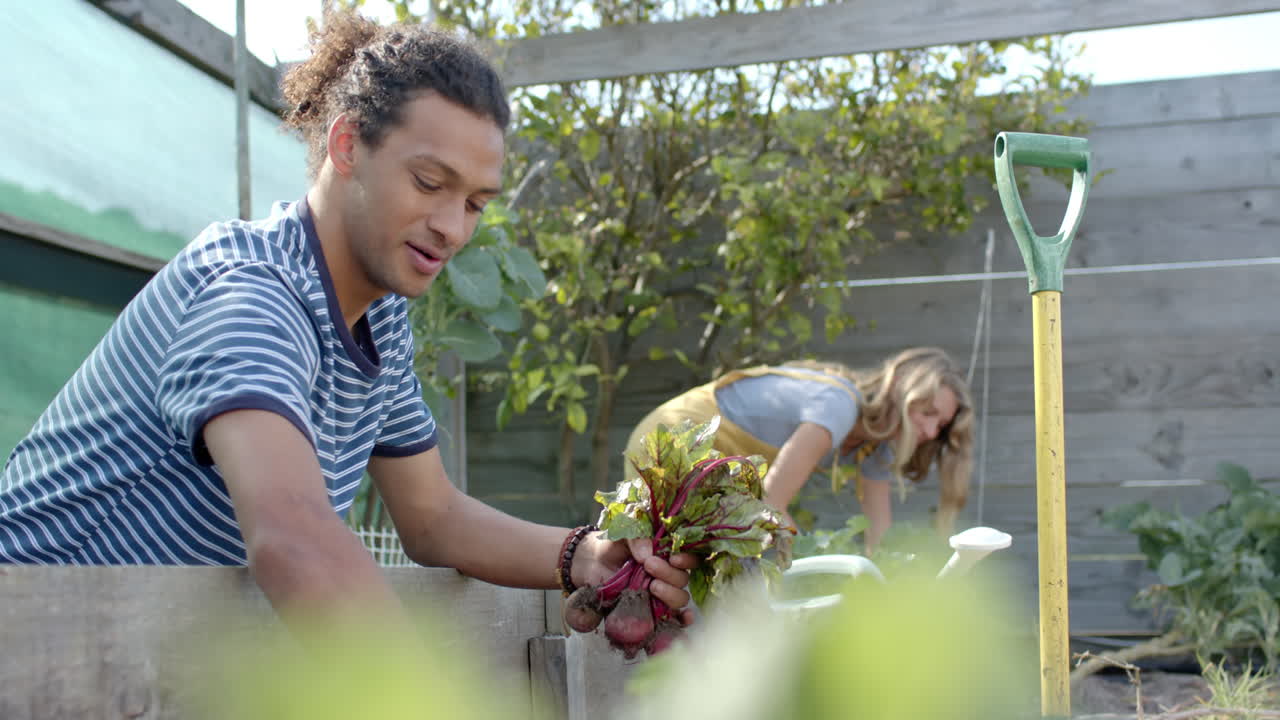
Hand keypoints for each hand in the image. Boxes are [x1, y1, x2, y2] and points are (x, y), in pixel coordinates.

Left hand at [573, 533, 697, 625]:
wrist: (592, 564)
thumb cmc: (613, 546)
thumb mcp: (624, 534)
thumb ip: (637, 537)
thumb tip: (647, 554)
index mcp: (668, 554)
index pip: (690, 558)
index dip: (688, 560)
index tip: (673, 558)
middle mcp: (668, 574)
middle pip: (683, 579)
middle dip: (669, 573)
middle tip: (648, 566)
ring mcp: (661, 594)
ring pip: (680, 598)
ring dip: (670, 593)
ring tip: (651, 586)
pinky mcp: (652, 610)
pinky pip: (674, 618)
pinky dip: (682, 620)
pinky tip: (682, 618)